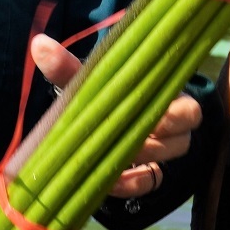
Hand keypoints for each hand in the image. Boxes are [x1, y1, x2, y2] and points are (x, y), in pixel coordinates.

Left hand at [31, 33, 200, 197]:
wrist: (99, 115)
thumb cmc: (102, 90)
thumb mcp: (88, 79)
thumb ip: (67, 65)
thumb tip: (39, 44)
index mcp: (167, 96)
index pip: (190, 111)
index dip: (174, 118)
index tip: (151, 118)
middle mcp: (172, 127)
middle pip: (179, 141)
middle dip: (150, 141)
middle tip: (124, 138)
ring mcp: (161, 153)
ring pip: (164, 162)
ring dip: (138, 159)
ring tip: (110, 154)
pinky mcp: (148, 175)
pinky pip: (147, 185)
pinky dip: (129, 184)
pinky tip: (108, 180)